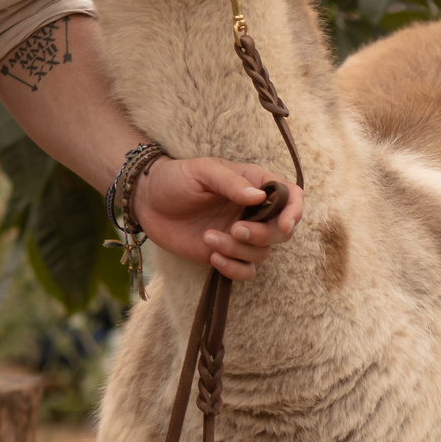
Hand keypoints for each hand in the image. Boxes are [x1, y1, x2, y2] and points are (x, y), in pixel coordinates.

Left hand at [134, 155, 301, 279]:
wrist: (146, 200)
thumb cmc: (174, 178)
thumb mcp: (201, 170)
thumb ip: (230, 182)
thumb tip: (258, 197)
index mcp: (254, 184)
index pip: (291, 197)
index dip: (294, 212)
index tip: (283, 224)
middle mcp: (253, 211)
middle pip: (281, 231)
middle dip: (262, 235)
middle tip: (235, 229)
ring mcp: (240, 234)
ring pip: (262, 253)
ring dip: (239, 250)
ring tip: (208, 237)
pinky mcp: (226, 253)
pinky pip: (245, 271)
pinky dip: (234, 269)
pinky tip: (212, 257)